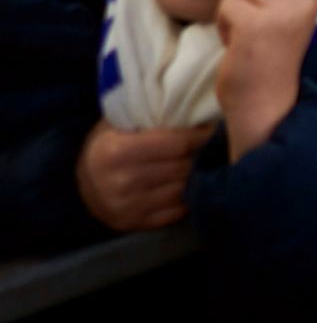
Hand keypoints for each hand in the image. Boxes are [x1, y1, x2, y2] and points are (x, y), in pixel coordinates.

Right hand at [76, 120, 211, 231]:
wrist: (82, 181)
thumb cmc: (110, 142)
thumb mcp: (123, 122)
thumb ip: (155, 116)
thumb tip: (198, 110)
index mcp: (116, 152)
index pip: (178, 144)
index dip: (202, 136)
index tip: (215, 129)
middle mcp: (120, 182)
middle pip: (183, 168)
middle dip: (201, 156)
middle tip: (213, 147)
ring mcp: (126, 207)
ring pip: (182, 190)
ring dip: (197, 177)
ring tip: (202, 165)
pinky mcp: (133, 224)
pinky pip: (176, 212)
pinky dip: (187, 198)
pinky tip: (189, 186)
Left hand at [216, 0, 316, 160]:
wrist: (265, 103)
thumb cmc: (271, 57)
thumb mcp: (292, 17)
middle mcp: (304, 1)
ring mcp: (281, 12)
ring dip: (235, 2)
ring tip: (244, 28)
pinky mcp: (254, 25)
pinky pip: (227, 4)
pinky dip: (223, 22)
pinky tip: (234, 42)